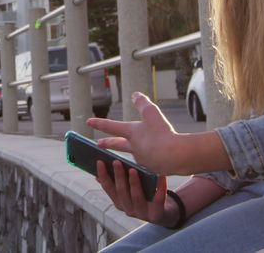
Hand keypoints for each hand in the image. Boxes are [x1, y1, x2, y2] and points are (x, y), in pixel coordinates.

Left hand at [87, 92, 231, 174]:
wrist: (175, 157)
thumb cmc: (163, 133)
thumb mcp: (152, 113)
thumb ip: (143, 103)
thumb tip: (135, 95)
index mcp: (131, 134)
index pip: (112, 126)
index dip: (100, 123)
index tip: (88, 121)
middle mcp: (134, 148)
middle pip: (117, 145)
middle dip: (108, 143)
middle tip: (98, 144)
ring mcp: (143, 159)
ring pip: (136, 153)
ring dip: (135, 150)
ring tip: (142, 148)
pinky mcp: (153, 168)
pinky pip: (150, 161)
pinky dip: (152, 158)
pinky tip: (159, 157)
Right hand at [95, 158, 180, 226]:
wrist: (163, 213)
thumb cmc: (144, 196)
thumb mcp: (130, 191)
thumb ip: (119, 181)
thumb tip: (104, 165)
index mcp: (119, 202)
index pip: (108, 188)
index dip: (103, 176)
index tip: (100, 161)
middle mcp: (128, 209)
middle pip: (122, 192)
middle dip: (119, 176)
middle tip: (117, 162)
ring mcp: (142, 213)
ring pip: (136, 197)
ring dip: (134, 183)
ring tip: (133, 169)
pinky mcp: (156, 214)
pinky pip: (158, 200)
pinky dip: (159, 188)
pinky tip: (160, 176)